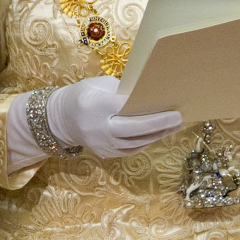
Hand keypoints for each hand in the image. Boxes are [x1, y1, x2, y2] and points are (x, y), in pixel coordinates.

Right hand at [47, 76, 182, 158]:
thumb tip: (147, 92)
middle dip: (159, 124)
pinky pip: (130, 150)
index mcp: (96, 105)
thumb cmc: (84, 94)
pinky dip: (145, 142)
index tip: (166, 103)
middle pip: (133, 128)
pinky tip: (158, 134)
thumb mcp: (99, 84)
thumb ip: (121, 90)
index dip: (147, 106)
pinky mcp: (105, 155)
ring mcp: (102, 145)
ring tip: (174, 125)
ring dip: (157, 135)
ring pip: (135, 142)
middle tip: (178, 118)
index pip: (125, 106)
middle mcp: (99, 128)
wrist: (61, 119)